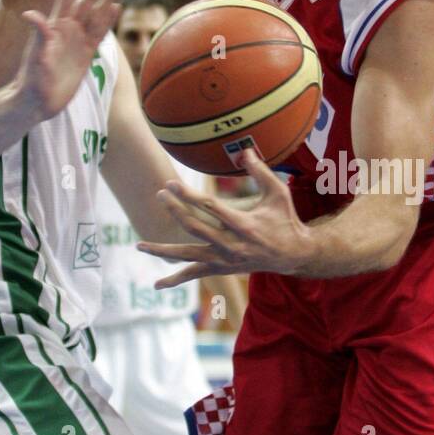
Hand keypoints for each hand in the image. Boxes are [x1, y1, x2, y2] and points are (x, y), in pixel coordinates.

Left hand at [13, 0, 125, 119]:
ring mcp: (77, 40)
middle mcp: (67, 28)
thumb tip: (30, 14)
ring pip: (96, 13)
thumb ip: (38, 34)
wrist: (37, 102)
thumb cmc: (32, 79)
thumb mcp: (36, 56)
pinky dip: (108, 20)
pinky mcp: (86, 54)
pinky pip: (100, 33)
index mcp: (55, 24)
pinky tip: (117, 7)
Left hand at [137, 150, 312, 283]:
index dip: (187, 195)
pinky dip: (176, 279)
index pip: (209, 208)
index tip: (170, 184)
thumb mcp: (278, 193)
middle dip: (174, 211)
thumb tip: (244, 149)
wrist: (294, 254)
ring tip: (139, 245)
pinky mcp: (223, 268)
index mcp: (244, 224)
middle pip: (195, 228)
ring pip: (189, 255)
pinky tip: (156, 285)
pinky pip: (196, 274)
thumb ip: (260, 171)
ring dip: (163, 251)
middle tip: (159, 194)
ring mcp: (225, 259)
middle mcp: (232, 245)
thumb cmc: (286, 219)